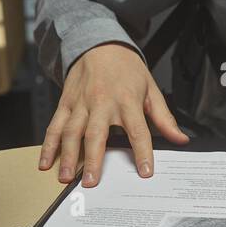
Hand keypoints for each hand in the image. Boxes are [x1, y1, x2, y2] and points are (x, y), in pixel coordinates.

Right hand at [38, 42, 187, 186]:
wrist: (100, 45)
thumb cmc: (127, 69)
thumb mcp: (150, 89)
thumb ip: (164, 118)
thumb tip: (180, 139)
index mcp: (127, 100)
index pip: (138, 130)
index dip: (143, 152)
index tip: (145, 172)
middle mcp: (102, 102)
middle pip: (97, 134)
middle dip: (93, 159)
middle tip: (91, 182)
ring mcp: (81, 103)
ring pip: (71, 132)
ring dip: (67, 156)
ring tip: (66, 177)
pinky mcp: (65, 103)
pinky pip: (54, 126)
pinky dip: (48, 146)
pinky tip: (45, 163)